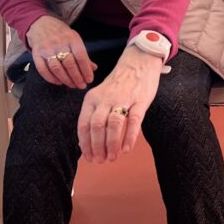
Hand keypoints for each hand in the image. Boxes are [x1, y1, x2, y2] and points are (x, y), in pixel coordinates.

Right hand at [26, 15, 96, 88]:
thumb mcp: (74, 39)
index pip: (81, 56)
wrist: (41, 24)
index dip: (86, 70)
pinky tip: (59, 82)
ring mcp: (46, 49)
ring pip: (56, 68)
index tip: (89, 80)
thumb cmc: (62, 35)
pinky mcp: (36, 54)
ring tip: (72, 85)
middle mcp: (59, 43)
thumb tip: (93, 69)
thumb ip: (83, 54)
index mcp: (72, 38)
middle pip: (69, 64)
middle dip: (77, 77)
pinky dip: (51, 78)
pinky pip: (43, 69)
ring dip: (66, 79)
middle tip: (81, 86)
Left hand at [77, 45, 162, 162]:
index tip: (89, 158)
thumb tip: (88, 141)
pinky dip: (129, 136)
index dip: (85, 144)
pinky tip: (127, 149)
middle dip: (97, 147)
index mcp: (92, 99)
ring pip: (113, 124)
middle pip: (96, 126)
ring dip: (111, 144)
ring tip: (112, 157)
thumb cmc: (119, 83)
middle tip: (101, 161)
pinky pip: (133, 121)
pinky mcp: (140, 100)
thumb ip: (95, 114)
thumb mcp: (101, 95)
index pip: (84, 125)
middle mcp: (105, 99)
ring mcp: (123, 99)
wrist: (139, 62)